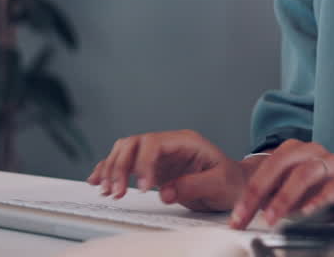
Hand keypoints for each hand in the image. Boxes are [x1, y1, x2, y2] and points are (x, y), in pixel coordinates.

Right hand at [87, 129, 247, 211]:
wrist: (236, 185)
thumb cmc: (231, 182)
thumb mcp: (219, 184)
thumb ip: (194, 185)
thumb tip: (165, 191)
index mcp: (185, 141)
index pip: (154, 143)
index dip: (143, 163)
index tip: (143, 188)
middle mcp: (169, 144)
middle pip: (134, 144)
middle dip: (120, 166)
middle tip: (117, 192)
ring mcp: (160, 154)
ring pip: (125, 151)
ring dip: (112, 168)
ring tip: (107, 190)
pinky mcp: (153, 167)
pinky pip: (126, 163)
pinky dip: (110, 170)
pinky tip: (97, 179)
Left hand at [228, 139, 333, 229]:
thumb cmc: (324, 194)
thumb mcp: (293, 195)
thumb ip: (272, 197)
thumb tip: (245, 213)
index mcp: (295, 151)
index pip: (265, 167)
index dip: (249, 193)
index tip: (237, 216)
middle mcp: (313, 152)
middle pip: (281, 163)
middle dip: (260, 191)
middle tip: (247, 215)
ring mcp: (333, 164)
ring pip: (305, 173)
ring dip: (284, 197)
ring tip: (272, 217)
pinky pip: (333, 187)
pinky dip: (317, 200)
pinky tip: (306, 212)